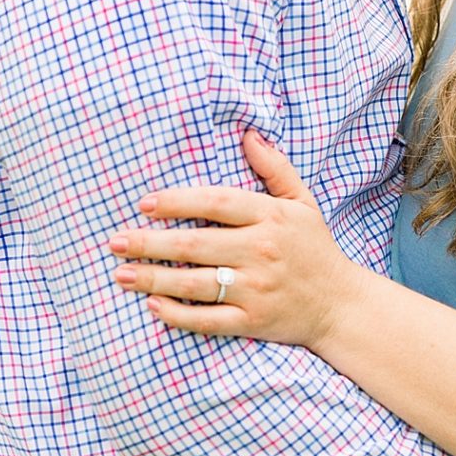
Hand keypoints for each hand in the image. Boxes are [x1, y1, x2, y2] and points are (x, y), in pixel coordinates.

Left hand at [108, 130, 360, 347]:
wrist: (341, 305)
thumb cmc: (314, 250)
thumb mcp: (302, 203)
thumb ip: (275, 169)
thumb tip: (248, 134)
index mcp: (271, 217)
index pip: (216, 202)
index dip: (177, 201)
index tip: (144, 203)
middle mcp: (262, 251)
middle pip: (194, 244)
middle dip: (149, 243)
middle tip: (115, 241)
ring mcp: (256, 289)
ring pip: (195, 282)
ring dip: (153, 278)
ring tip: (121, 273)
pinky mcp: (253, 321)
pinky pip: (209, 319)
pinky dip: (179, 314)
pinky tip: (153, 306)